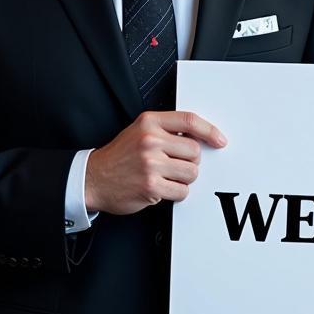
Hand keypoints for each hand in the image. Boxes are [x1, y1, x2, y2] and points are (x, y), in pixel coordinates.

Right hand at [85, 111, 226, 214]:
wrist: (93, 178)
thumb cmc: (120, 155)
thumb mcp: (140, 131)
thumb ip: (167, 130)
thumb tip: (200, 138)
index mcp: (149, 122)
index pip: (189, 121)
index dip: (210, 130)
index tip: (220, 140)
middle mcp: (150, 140)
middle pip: (195, 151)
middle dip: (190, 161)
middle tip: (174, 164)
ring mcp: (151, 164)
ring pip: (192, 172)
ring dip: (184, 178)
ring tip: (166, 176)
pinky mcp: (151, 186)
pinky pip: (182, 191)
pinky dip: (176, 192)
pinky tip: (161, 187)